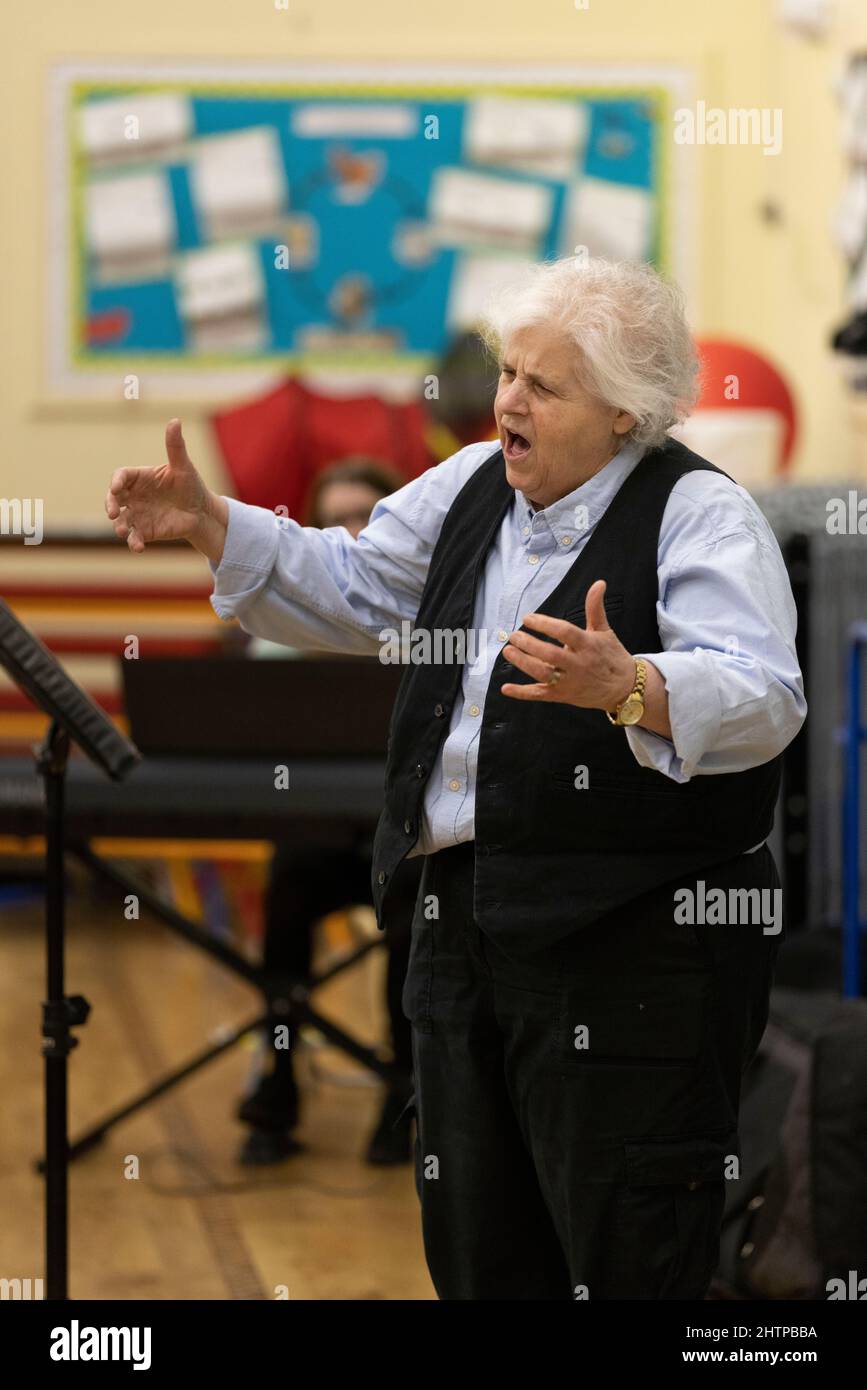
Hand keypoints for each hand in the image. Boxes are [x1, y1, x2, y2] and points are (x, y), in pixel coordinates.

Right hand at [105, 419, 224, 555]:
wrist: (201, 512)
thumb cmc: (191, 485)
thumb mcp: (184, 466)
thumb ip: (175, 446)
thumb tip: (174, 420)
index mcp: (140, 478)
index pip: (121, 476)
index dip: (116, 481)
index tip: (116, 487)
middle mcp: (134, 496)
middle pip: (113, 499)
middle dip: (109, 505)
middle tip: (111, 511)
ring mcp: (137, 514)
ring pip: (120, 520)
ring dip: (118, 526)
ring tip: (122, 532)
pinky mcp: (145, 531)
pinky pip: (135, 537)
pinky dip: (134, 542)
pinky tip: (138, 547)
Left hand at [501, 579, 635, 709]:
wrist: (625, 688)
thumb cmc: (612, 656)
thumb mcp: (604, 631)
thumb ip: (595, 608)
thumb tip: (598, 583)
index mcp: (588, 645)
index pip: (564, 632)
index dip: (545, 624)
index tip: (528, 618)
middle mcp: (578, 664)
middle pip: (550, 654)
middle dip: (529, 644)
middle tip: (514, 635)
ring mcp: (570, 682)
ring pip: (543, 674)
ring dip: (523, 663)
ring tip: (508, 651)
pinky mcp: (563, 695)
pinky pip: (541, 695)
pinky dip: (522, 693)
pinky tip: (506, 688)